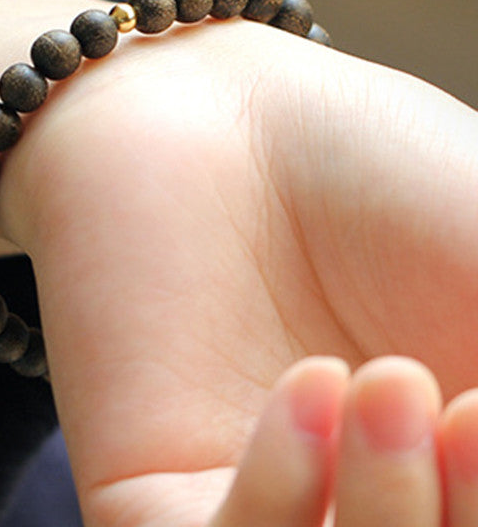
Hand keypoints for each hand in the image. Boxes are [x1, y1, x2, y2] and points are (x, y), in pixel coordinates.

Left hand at [0, 16, 477, 523]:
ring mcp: (264, 504)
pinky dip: (274, 503)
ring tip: (389, 382)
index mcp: (453, 457)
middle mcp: (363, 494)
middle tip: (466, 408)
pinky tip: (311, 389)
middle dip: (460, 522)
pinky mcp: (156, 500)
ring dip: (386, 519)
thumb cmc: (376, 168)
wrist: (220, 116)